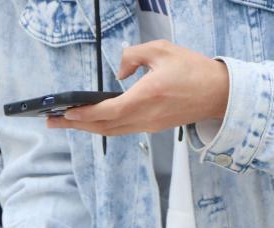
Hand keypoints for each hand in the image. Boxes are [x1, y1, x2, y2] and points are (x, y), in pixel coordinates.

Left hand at [48, 40, 228, 136]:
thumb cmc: (194, 70)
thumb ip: (134, 56)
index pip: (109, 111)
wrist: (220, 94)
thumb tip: (120, 71)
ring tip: (67, 123)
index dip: (85, 114)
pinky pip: (125, 129)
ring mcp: (152, 124)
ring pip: (114, 130)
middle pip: (106, 126)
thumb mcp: (162, 50)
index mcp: (148, 96)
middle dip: (77, 125)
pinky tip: (95, 122)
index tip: (66, 112)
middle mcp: (148, 116)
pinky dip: (106, 126)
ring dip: (89, 128)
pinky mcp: (155, 126)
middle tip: (53, 122)